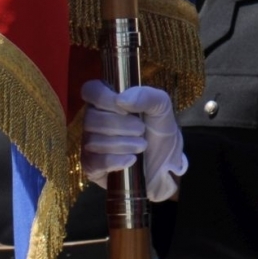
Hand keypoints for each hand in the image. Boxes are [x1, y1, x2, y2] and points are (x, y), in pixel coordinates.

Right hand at [80, 80, 186, 201]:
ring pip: (93, 141)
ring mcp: (90, 145)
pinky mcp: (92, 167)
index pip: (90, 91)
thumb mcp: (162, 108)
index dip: (105, 99)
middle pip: (91, 118)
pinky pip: (94, 162)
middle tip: (142, 130)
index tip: (126, 110)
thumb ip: (146, 96)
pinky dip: (115, 161)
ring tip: (141, 146)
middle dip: (122, 126)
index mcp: (107, 102)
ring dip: (123, 144)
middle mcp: (93, 121)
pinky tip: (131, 160)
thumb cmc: (160, 133)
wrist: (167, 166)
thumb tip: (121, 99)